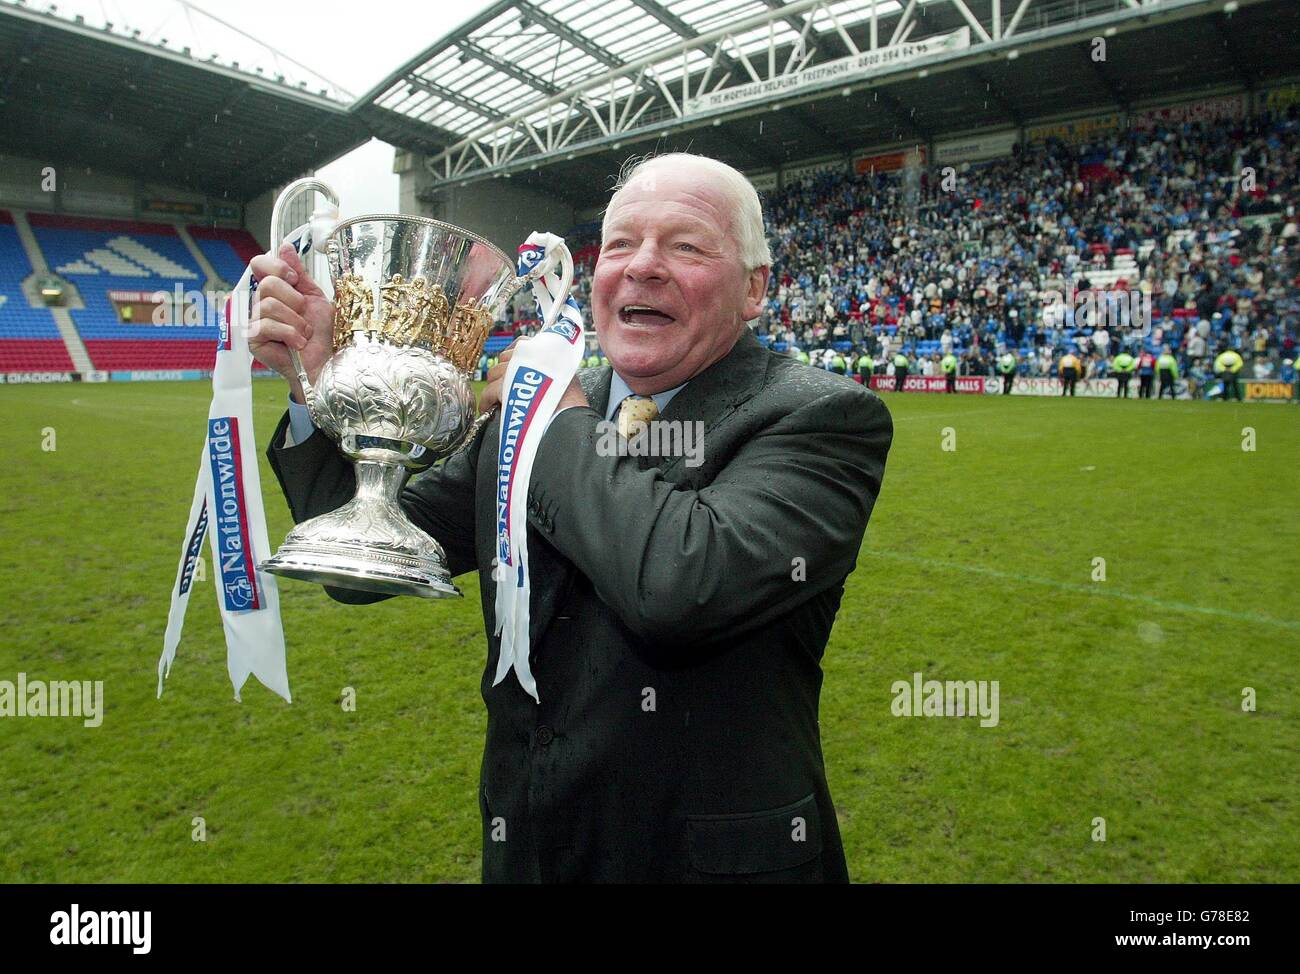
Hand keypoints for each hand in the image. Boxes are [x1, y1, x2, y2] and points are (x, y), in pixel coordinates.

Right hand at [247, 243, 334, 402]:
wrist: (327, 361)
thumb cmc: (323, 334)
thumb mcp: (315, 298)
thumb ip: (300, 274)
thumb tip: (285, 246)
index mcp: (276, 290)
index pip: (260, 264)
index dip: (277, 267)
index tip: (294, 279)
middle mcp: (261, 302)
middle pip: (267, 284)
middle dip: (294, 300)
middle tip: (304, 315)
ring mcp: (255, 321)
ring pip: (268, 305)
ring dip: (295, 321)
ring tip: (304, 333)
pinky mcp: (253, 339)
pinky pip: (266, 325)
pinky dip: (289, 333)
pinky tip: (297, 343)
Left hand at [480, 340, 588, 414]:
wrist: (569, 422)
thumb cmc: (570, 408)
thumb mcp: (565, 380)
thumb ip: (549, 372)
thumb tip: (531, 376)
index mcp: (548, 352)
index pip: (522, 343)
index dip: (513, 356)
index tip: (510, 367)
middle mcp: (532, 356)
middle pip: (505, 358)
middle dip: (501, 374)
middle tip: (502, 388)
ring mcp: (519, 368)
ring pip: (495, 374)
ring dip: (493, 388)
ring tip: (495, 400)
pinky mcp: (506, 384)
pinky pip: (490, 391)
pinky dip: (486, 400)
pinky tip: (488, 408)